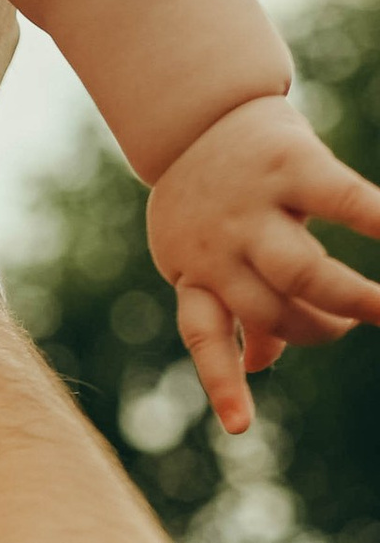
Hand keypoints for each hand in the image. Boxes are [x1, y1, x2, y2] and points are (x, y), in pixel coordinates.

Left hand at [145, 92, 379, 435]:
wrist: (197, 114)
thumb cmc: (211, 199)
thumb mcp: (206, 255)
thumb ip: (234, 307)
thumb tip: (257, 366)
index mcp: (193, 273)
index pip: (206, 337)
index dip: (223, 383)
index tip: (242, 429)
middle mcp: (217, 246)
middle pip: (270, 309)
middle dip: (315, 329)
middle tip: (344, 326)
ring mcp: (252, 207)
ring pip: (303, 272)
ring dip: (349, 300)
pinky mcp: (291, 165)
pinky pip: (343, 200)